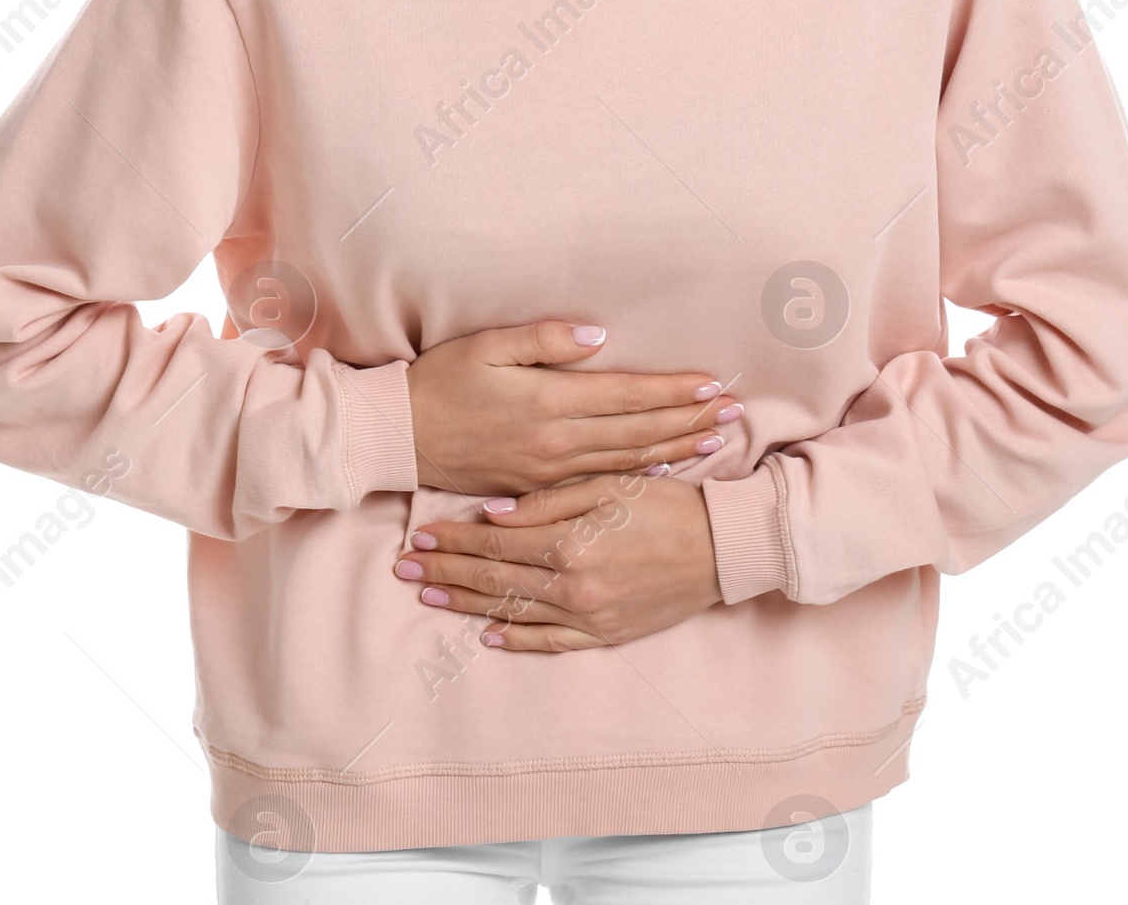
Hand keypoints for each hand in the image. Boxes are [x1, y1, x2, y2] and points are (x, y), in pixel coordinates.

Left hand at [393, 471, 722, 649]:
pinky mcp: (605, 634)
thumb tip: (492, 514)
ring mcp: (588, 616)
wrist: (721, 548)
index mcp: (570, 543)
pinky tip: (487, 634)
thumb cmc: (667, 503)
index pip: (494, 545)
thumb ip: (547, 501)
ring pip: (512, 612)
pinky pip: (549, 642)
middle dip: (445, 573)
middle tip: (405, 569)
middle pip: (493, 581)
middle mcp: (572, 586)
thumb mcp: (608, 485)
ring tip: (428, 597)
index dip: (453, 541)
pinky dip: (516, 639)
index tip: (420, 536)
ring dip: (466, 604)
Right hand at [405, 320, 739, 495]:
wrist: (399, 438)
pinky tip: (664, 470)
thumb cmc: (440, 383)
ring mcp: (549, 473)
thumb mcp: (487, 347)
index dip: (673, 393)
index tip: (712, 385)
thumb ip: (545, 340)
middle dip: (689, 422)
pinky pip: (602, 484)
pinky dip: (639, 475)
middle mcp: (556, 443)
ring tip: (715, 440)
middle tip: (734, 413)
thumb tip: (598, 337)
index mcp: (548, 403)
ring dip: (675, 450)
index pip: (627, 397)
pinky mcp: (538, 491)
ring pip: (627, 463)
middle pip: (638, 434)